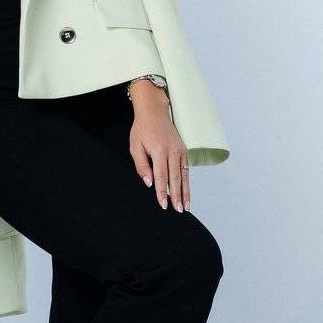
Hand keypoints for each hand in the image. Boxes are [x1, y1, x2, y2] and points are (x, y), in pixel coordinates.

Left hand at [128, 82, 189, 211]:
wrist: (154, 112)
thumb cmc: (142, 130)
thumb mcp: (135, 146)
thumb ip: (141, 166)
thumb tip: (149, 183)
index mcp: (159, 151)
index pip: (161, 176)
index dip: (162, 192)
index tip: (164, 205)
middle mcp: (172, 151)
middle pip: (175, 178)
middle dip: (177, 196)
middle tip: (178, 210)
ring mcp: (180, 150)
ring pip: (184, 175)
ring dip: (186, 191)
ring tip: (186, 206)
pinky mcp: (184, 150)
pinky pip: (186, 169)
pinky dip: (187, 182)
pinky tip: (187, 192)